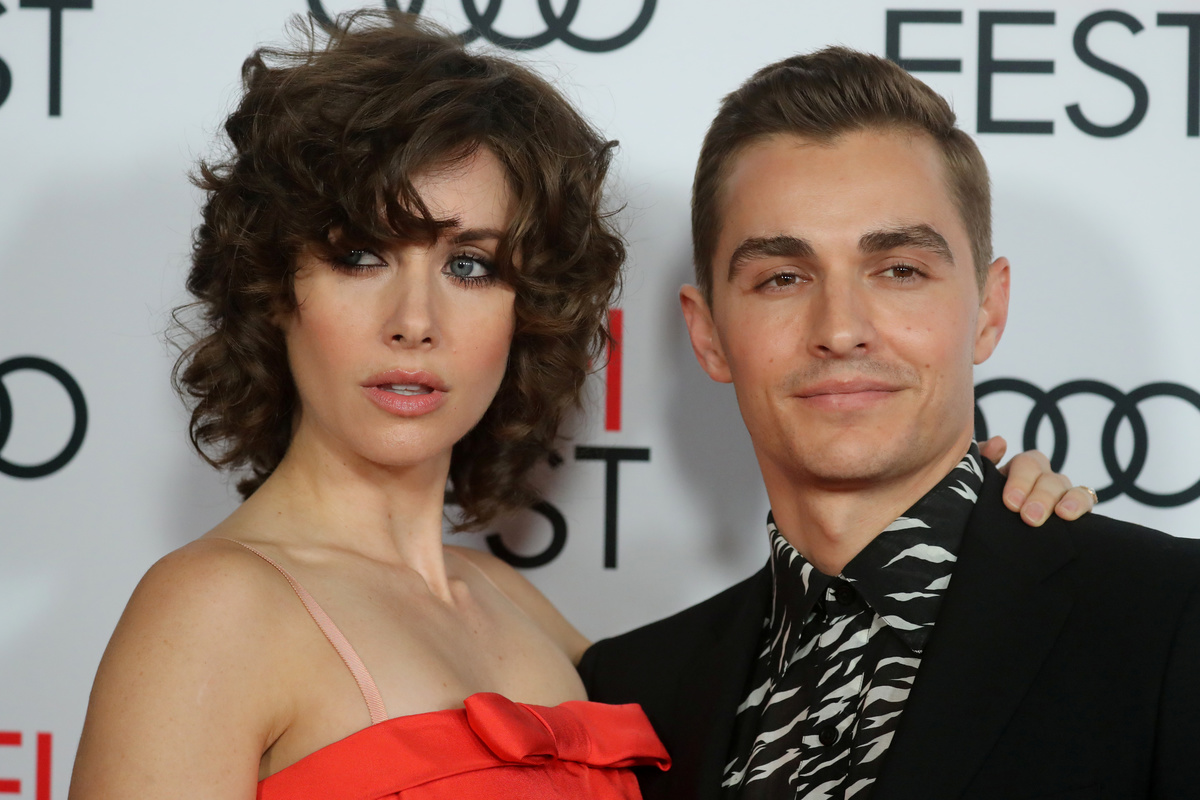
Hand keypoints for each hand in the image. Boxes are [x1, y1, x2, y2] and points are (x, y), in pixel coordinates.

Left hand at [980, 436, 1096, 526]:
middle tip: (1028, 517)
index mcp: (1018, 470)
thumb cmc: (985, 509)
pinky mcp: (1075, 510)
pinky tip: (1069, 514)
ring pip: (1065, 486)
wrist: (995, 542)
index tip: (1011, 503)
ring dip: (1061, 500)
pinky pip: (1085, 499)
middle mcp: (1041, 478)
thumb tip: (999, 442)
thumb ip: (982, 462)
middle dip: (1039, 496)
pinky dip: (1079, 504)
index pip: (1027, 463)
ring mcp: (1060, 493)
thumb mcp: (979, 486)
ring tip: (1059, 515)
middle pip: (1046, 476)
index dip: (1020, 480)